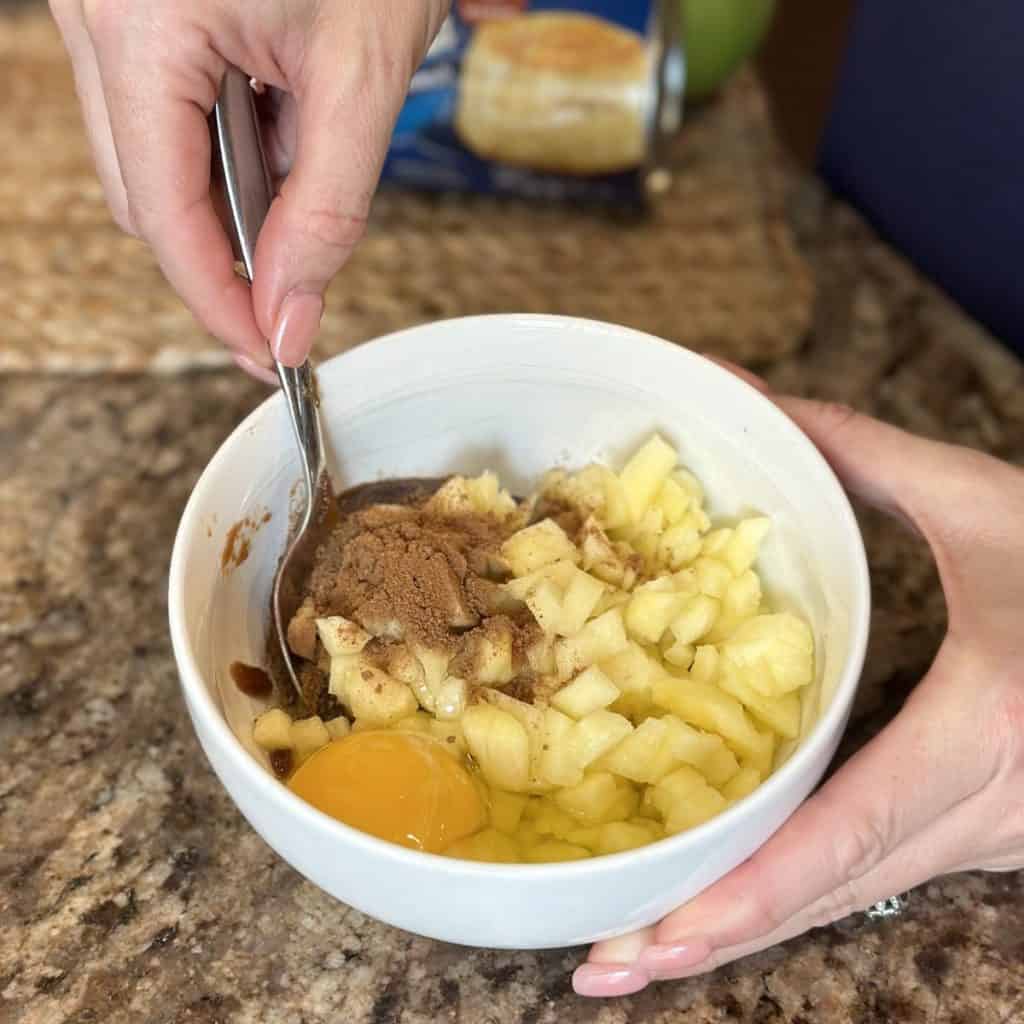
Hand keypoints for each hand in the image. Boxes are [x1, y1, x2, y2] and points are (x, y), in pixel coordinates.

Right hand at [50, 0, 448, 380]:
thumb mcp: (360, 74)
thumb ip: (325, 209)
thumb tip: (289, 312)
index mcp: (138, 26)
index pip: (161, 215)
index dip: (217, 298)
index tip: (267, 348)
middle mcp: (97, 15)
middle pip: (148, 192)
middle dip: (229, 244)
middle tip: (302, 274)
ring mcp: (110, 9)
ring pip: (157, 154)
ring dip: (237, 185)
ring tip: (311, 135)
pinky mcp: (138, 7)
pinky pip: (169, 105)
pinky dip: (232, 135)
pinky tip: (285, 106)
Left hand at [574, 381, 1023, 996]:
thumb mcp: (983, 503)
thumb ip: (858, 452)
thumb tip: (745, 397)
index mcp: (984, 729)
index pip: (843, 831)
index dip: (742, 891)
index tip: (648, 935)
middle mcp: (990, 810)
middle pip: (828, 894)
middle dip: (708, 939)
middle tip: (599, 968)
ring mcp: (995, 838)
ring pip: (849, 897)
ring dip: (743, 929)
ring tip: (638, 951)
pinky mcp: (988, 832)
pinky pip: (873, 875)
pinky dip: (792, 896)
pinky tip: (726, 901)